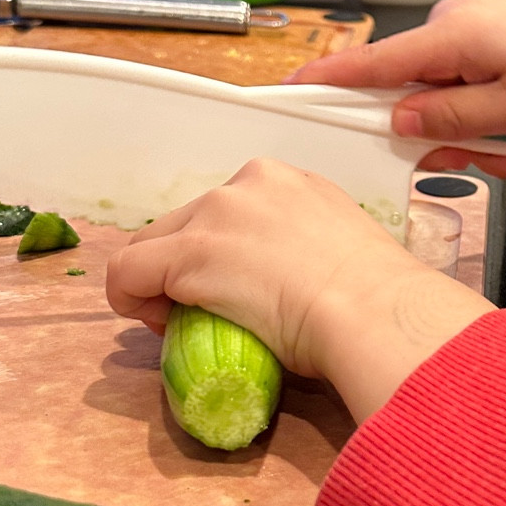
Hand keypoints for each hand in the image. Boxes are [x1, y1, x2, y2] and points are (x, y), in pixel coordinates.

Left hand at [105, 158, 490, 423]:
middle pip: (186, 222)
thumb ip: (310, 251)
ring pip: (154, 243)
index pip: (228, 211)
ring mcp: (216, 214)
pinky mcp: (189, 252)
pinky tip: (152, 323)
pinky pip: (130, 271)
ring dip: (159, 281)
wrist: (374, 312)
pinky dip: (129, 297)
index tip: (234, 291)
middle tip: (203, 311)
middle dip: (183, 265)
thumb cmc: (376, 301)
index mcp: (289, 182)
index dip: (219, 253)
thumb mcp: (344, 252)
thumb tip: (300, 283)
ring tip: (182, 321)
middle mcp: (248, 183)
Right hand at [288, 0, 505, 180]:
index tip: (287, 92)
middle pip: (417, 99)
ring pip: (457, 106)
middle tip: (505, 153)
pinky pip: (483, 94)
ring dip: (492, 137)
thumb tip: (400, 125)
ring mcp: (477, 35)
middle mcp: (453, 29)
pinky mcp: (500, 44)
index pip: (368, 63)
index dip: (326, 81)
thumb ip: (452, 122)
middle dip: (455, 139)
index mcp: (448, 37)